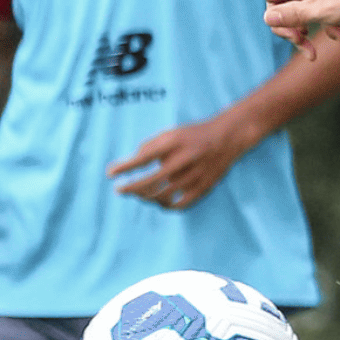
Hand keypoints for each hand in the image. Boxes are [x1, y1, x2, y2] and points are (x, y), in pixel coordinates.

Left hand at [108, 117, 254, 209]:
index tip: (110, 173)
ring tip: (139, 195)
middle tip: (119, 190)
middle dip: (131, 188)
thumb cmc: (193, 136)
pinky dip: (167, 206)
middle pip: (151, 181)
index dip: (125, 167)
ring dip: (146, 197)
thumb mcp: (171, 133)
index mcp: (175, 143)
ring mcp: (195, 175)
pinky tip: (159, 202)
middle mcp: (185, 159)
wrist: (228, 137)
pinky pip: (181, 204)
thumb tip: (131, 164)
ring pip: (164, 195)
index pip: (144, 157)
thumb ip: (150, 146)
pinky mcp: (204, 187)